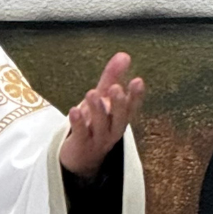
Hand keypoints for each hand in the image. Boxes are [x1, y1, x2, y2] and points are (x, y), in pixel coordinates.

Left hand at [59, 52, 144, 178]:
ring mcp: (98, 140)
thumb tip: (125, 54)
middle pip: (118, 118)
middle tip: (116, 89)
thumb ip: (112, 77)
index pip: (132, 107)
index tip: (138, 81)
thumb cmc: (94, 124)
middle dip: (118, 104)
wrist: (81, 158)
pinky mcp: (81, 146)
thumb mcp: (102, 99)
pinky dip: (78, 124)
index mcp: (120, 118)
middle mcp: (113, 130)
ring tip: (92, 94)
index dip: (135, 96)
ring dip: (97, 110)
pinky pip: (81, 135)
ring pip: (100, 126)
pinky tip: (74, 111)